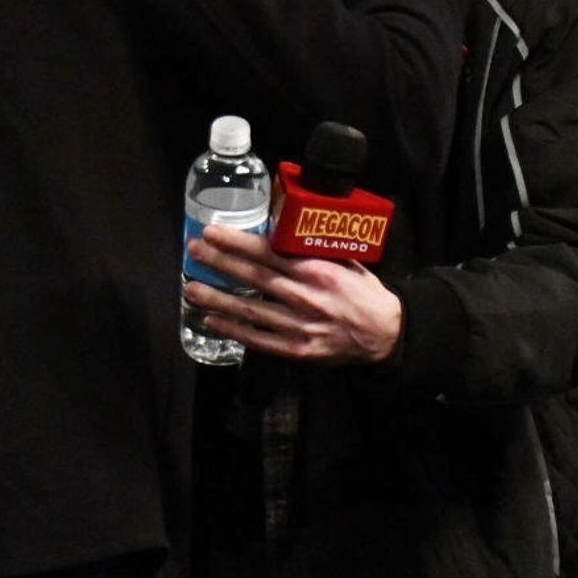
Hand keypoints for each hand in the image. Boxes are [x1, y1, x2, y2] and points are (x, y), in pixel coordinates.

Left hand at [184, 224, 402, 363]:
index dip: (237, 242)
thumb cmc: (362, 291)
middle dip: (220, 263)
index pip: (269, 252)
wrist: (386, 334)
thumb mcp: (345, 260)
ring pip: (251, 312)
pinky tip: (212, 321)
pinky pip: (259, 340)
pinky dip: (234, 331)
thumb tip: (279, 226)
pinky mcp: (298, 350)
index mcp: (317, 271)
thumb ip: (313, 248)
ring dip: (218, 300)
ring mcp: (300, 327)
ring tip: (192, 289)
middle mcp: (306, 298)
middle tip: (195, 251)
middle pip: (254, 278)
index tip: (212, 232)